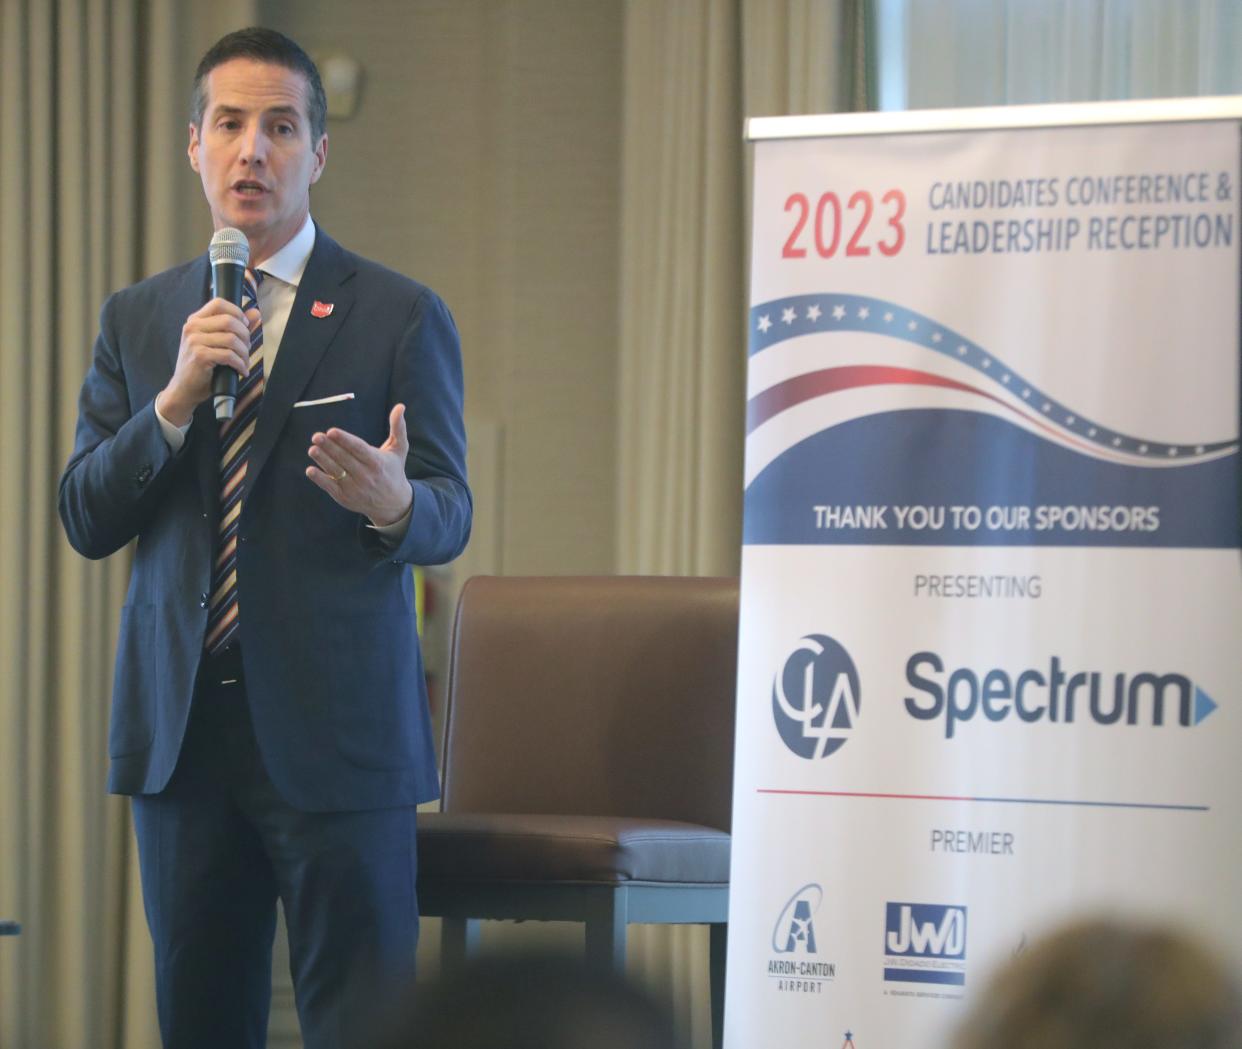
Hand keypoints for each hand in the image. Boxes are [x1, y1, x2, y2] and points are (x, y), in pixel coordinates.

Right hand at [155, 299, 260, 425]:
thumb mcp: (217, 343)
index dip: (237, 313)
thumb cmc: (202, 366)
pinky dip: (240, 364)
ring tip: (244, 362)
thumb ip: (236, 327)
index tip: (245, 327)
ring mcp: (194, 341)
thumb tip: (255, 312)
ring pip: (232, 339)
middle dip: (245, 336)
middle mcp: (192, 327)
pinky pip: (229, 355)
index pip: (219, 303)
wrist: (184, 388)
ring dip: (244, 353)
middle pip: (229, 321)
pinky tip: (241, 371)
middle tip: (246, 349)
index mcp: (195, 320)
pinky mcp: (200, 356)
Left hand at [306, 403, 413, 526]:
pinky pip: (330, 487)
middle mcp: (366, 476)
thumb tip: (400, 406)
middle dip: (329, 447)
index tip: (331, 431)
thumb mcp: (399, 450)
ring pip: (336, 472)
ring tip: (313, 449)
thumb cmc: (394, 471)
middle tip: (316, 436)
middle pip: (344, 459)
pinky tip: (310, 470)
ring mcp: (354, 488)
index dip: (344, 440)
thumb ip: (398, 428)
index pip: (358, 449)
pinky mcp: (345, 498)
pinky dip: (320, 479)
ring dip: (322, 460)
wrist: (393, 504)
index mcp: (377, 462)